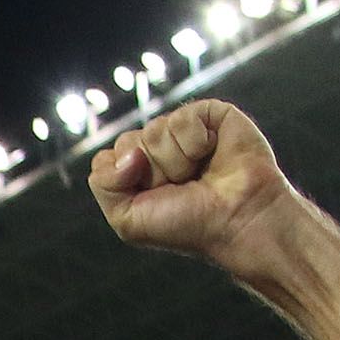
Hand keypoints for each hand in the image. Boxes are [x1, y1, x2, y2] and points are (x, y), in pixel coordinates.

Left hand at [87, 100, 297, 271]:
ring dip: (177, 161)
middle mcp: (157, 148)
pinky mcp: (210, 114)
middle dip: (152, 172)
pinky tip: (213, 154)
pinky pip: (184, 117)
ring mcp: (183, 130)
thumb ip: (103, 184)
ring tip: (200, 175)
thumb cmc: (188, 225)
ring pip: (155, 130)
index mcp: (136, 172)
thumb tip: (128, 151)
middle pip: (128, 142)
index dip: (124, 180)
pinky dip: (196, 142)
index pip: (106, 159)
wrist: (236, 220)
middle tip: (182, 188)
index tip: (154, 199)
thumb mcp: (128, 220)